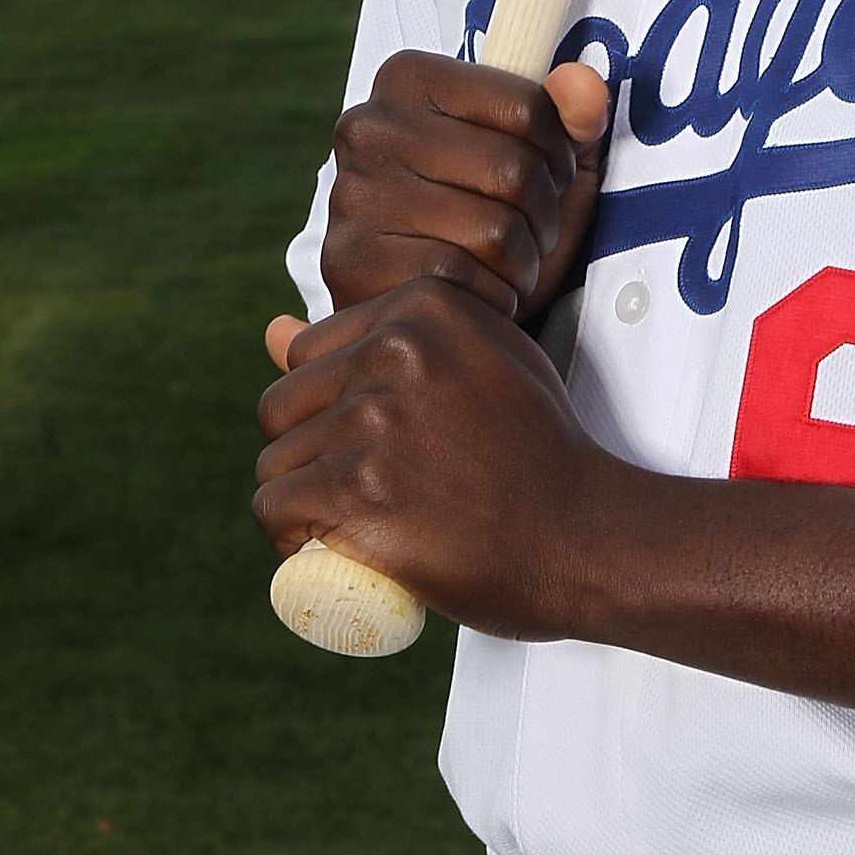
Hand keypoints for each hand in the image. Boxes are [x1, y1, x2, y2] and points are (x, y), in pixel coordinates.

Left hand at [254, 279, 619, 636]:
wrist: (583, 531)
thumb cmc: (537, 451)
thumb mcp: (479, 361)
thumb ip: (391, 337)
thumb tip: (271, 331)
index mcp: (423, 306)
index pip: (311, 352)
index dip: (328, 408)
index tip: (367, 446)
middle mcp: (395, 348)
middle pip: (282, 405)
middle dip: (306, 452)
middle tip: (356, 493)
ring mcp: (374, 417)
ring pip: (275, 461)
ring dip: (299, 500)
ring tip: (349, 523)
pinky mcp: (357, 487)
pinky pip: (274, 508)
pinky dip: (288, 537)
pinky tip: (323, 548)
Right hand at [319, 51, 609, 322]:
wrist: (434, 302)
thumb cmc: (492, 214)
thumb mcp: (545, 155)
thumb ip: (572, 111)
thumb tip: (582, 83)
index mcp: (409, 78)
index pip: (526, 107)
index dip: (559, 153)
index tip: (547, 172)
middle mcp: (368, 126)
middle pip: (512, 170)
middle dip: (544, 213)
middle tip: (530, 228)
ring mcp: (352, 195)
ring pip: (492, 230)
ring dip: (522, 261)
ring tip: (506, 261)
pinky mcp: (350, 263)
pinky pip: (458, 280)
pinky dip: (489, 296)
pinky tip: (477, 290)